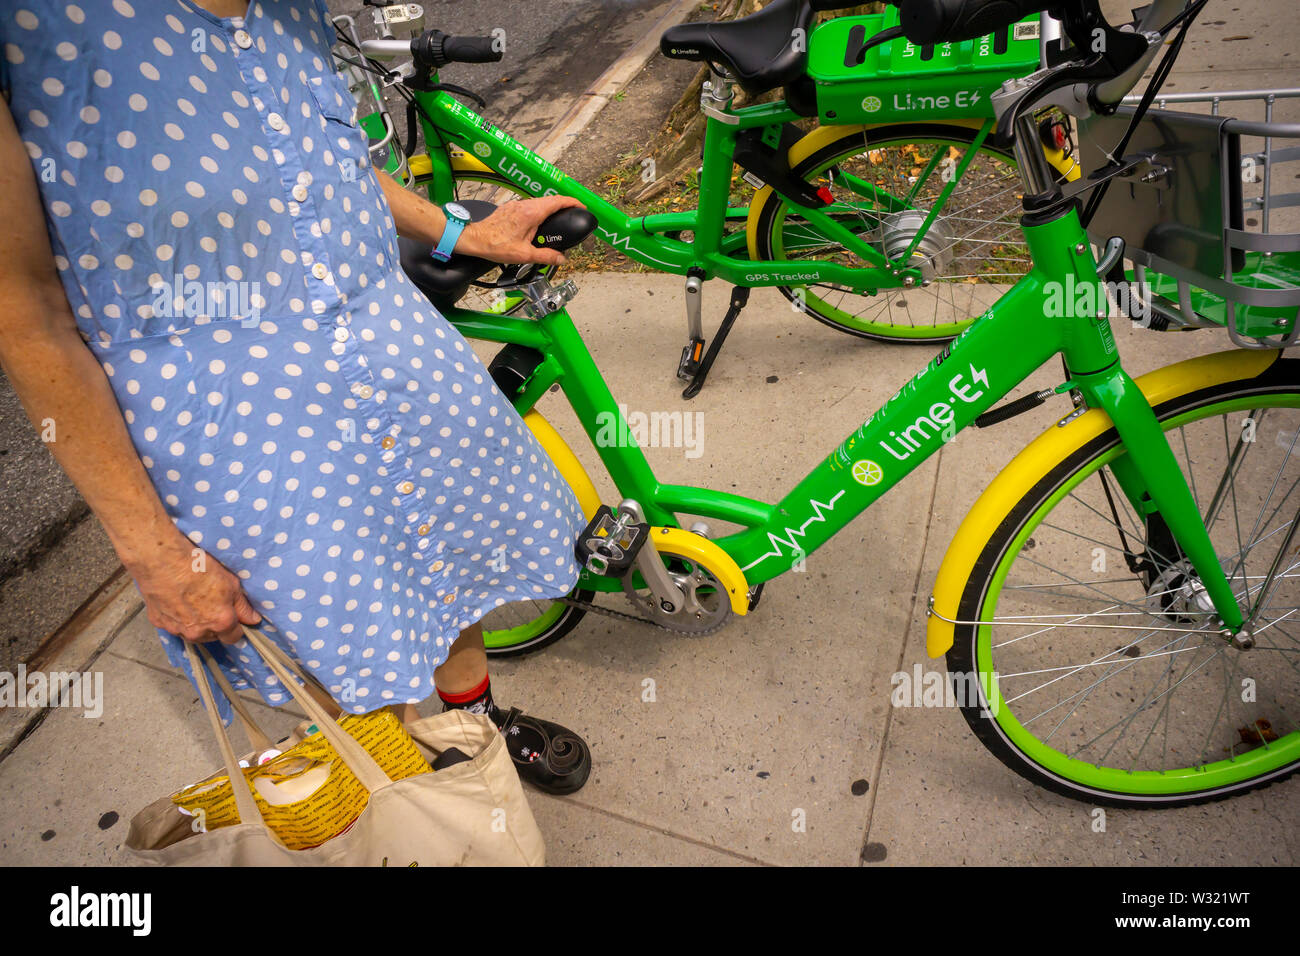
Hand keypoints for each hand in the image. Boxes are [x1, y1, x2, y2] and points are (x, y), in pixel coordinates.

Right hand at [130, 536, 262, 644]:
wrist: (162, 561)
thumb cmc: (199, 568)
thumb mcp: (231, 583)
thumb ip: (243, 606)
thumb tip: (253, 620)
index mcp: (220, 623)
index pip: (234, 638)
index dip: (236, 627)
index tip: (233, 617)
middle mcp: (199, 632)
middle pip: (212, 636)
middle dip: (215, 625)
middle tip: (211, 604)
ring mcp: (177, 629)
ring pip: (192, 634)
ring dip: (195, 624)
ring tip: (192, 601)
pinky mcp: (159, 623)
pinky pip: (173, 625)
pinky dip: (177, 618)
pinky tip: (176, 601)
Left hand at [456, 194, 586, 266]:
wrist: (474, 239)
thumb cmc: (496, 245)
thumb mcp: (525, 254)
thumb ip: (546, 256)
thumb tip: (561, 259)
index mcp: (532, 213)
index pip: (558, 201)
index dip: (573, 202)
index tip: (581, 207)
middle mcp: (525, 205)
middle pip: (550, 200)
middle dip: (564, 205)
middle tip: (573, 214)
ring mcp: (516, 205)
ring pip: (539, 202)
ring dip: (550, 208)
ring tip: (557, 220)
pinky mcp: (510, 208)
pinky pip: (530, 206)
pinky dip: (539, 211)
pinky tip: (538, 224)